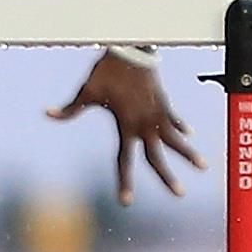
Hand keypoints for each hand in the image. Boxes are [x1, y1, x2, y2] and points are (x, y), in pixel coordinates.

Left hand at [50, 54, 206, 205]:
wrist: (132, 51)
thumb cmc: (108, 72)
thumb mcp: (87, 92)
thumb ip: (70, 108)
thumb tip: (47, 113)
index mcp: (127, 127)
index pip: (125, 161)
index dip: (125, 182)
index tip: (126, 201)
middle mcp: (146, 125)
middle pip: (159, 158)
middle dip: (169, 178)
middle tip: (180, 194)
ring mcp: (158, 114)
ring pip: (177, 140)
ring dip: (189, 154)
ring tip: (204, 166)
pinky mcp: (164, 103)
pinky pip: (175, 119)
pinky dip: (182, 127)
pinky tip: (189, 134)